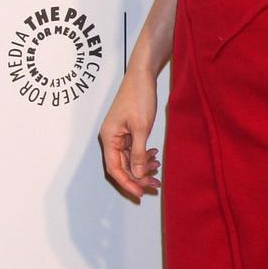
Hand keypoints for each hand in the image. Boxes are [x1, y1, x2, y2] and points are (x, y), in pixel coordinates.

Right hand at [98, 64, 161, 202]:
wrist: (142, 75)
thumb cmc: (138, 97)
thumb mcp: (141, 127)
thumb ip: (138, 152)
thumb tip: (137, 174)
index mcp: (109, 138)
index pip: (114, 168)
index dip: (127, 182)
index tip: (140, 193)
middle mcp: (111, 138)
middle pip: (122, 166)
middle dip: (138, 176)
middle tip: (155, 184)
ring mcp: (119, 135)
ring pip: (129, 159)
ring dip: (142, 166)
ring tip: (158, 168)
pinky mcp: (128, 130)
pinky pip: (133, 149)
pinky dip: (143, 155)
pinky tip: (154, 155)